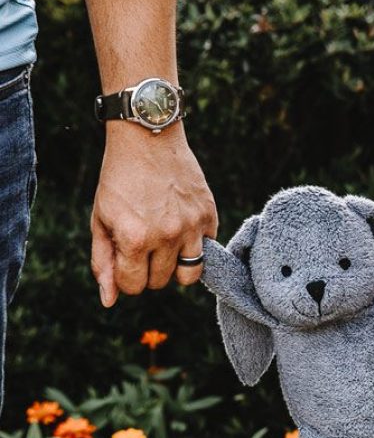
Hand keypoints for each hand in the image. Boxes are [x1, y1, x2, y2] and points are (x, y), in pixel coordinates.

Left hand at [91, 122, 217, 305]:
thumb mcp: (100, 219)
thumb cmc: (118, 179)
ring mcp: (191, 226)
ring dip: (174, 266)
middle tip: (143, 243)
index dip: (126, 275)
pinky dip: (194, 245)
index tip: (125, 255)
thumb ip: (104, 262)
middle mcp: (166, 237)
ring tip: (165, 245)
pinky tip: (180, 224)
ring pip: (189, 275)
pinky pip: (206, 249)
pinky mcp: (209, 215)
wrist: (147, 136)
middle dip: (149, 270)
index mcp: (135, 239)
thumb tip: (109, 301)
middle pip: (160, 282)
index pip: (134, 286)